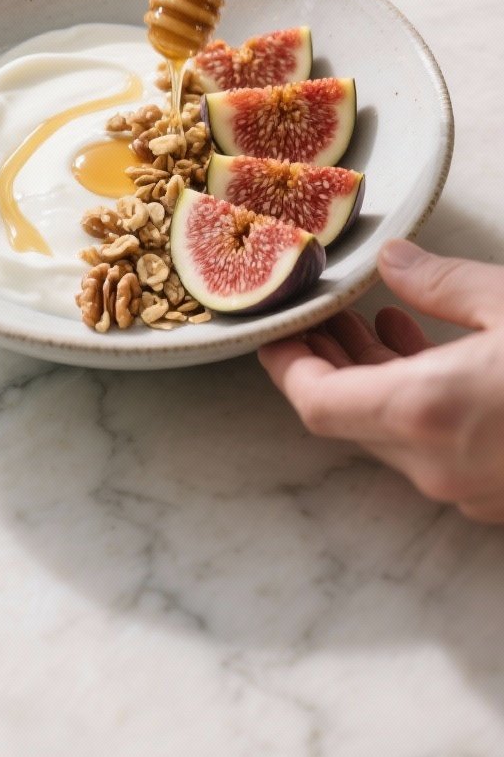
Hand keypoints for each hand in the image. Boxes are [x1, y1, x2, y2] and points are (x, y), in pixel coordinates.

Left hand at [258, 239, 503, 522]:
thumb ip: (442, 283)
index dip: (286, 367)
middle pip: (350, 417)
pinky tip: (429, 356)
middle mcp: (436, 463)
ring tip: (373, 325)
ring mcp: (468, 488)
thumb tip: (394, 261)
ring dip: (376, 380)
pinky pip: (435, 449)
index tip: (274, 335)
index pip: (318, 401)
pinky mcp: (497, 495)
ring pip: (396, 434)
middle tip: (322, 318)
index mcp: (425, 411)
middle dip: (330, 363)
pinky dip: (418, 404)